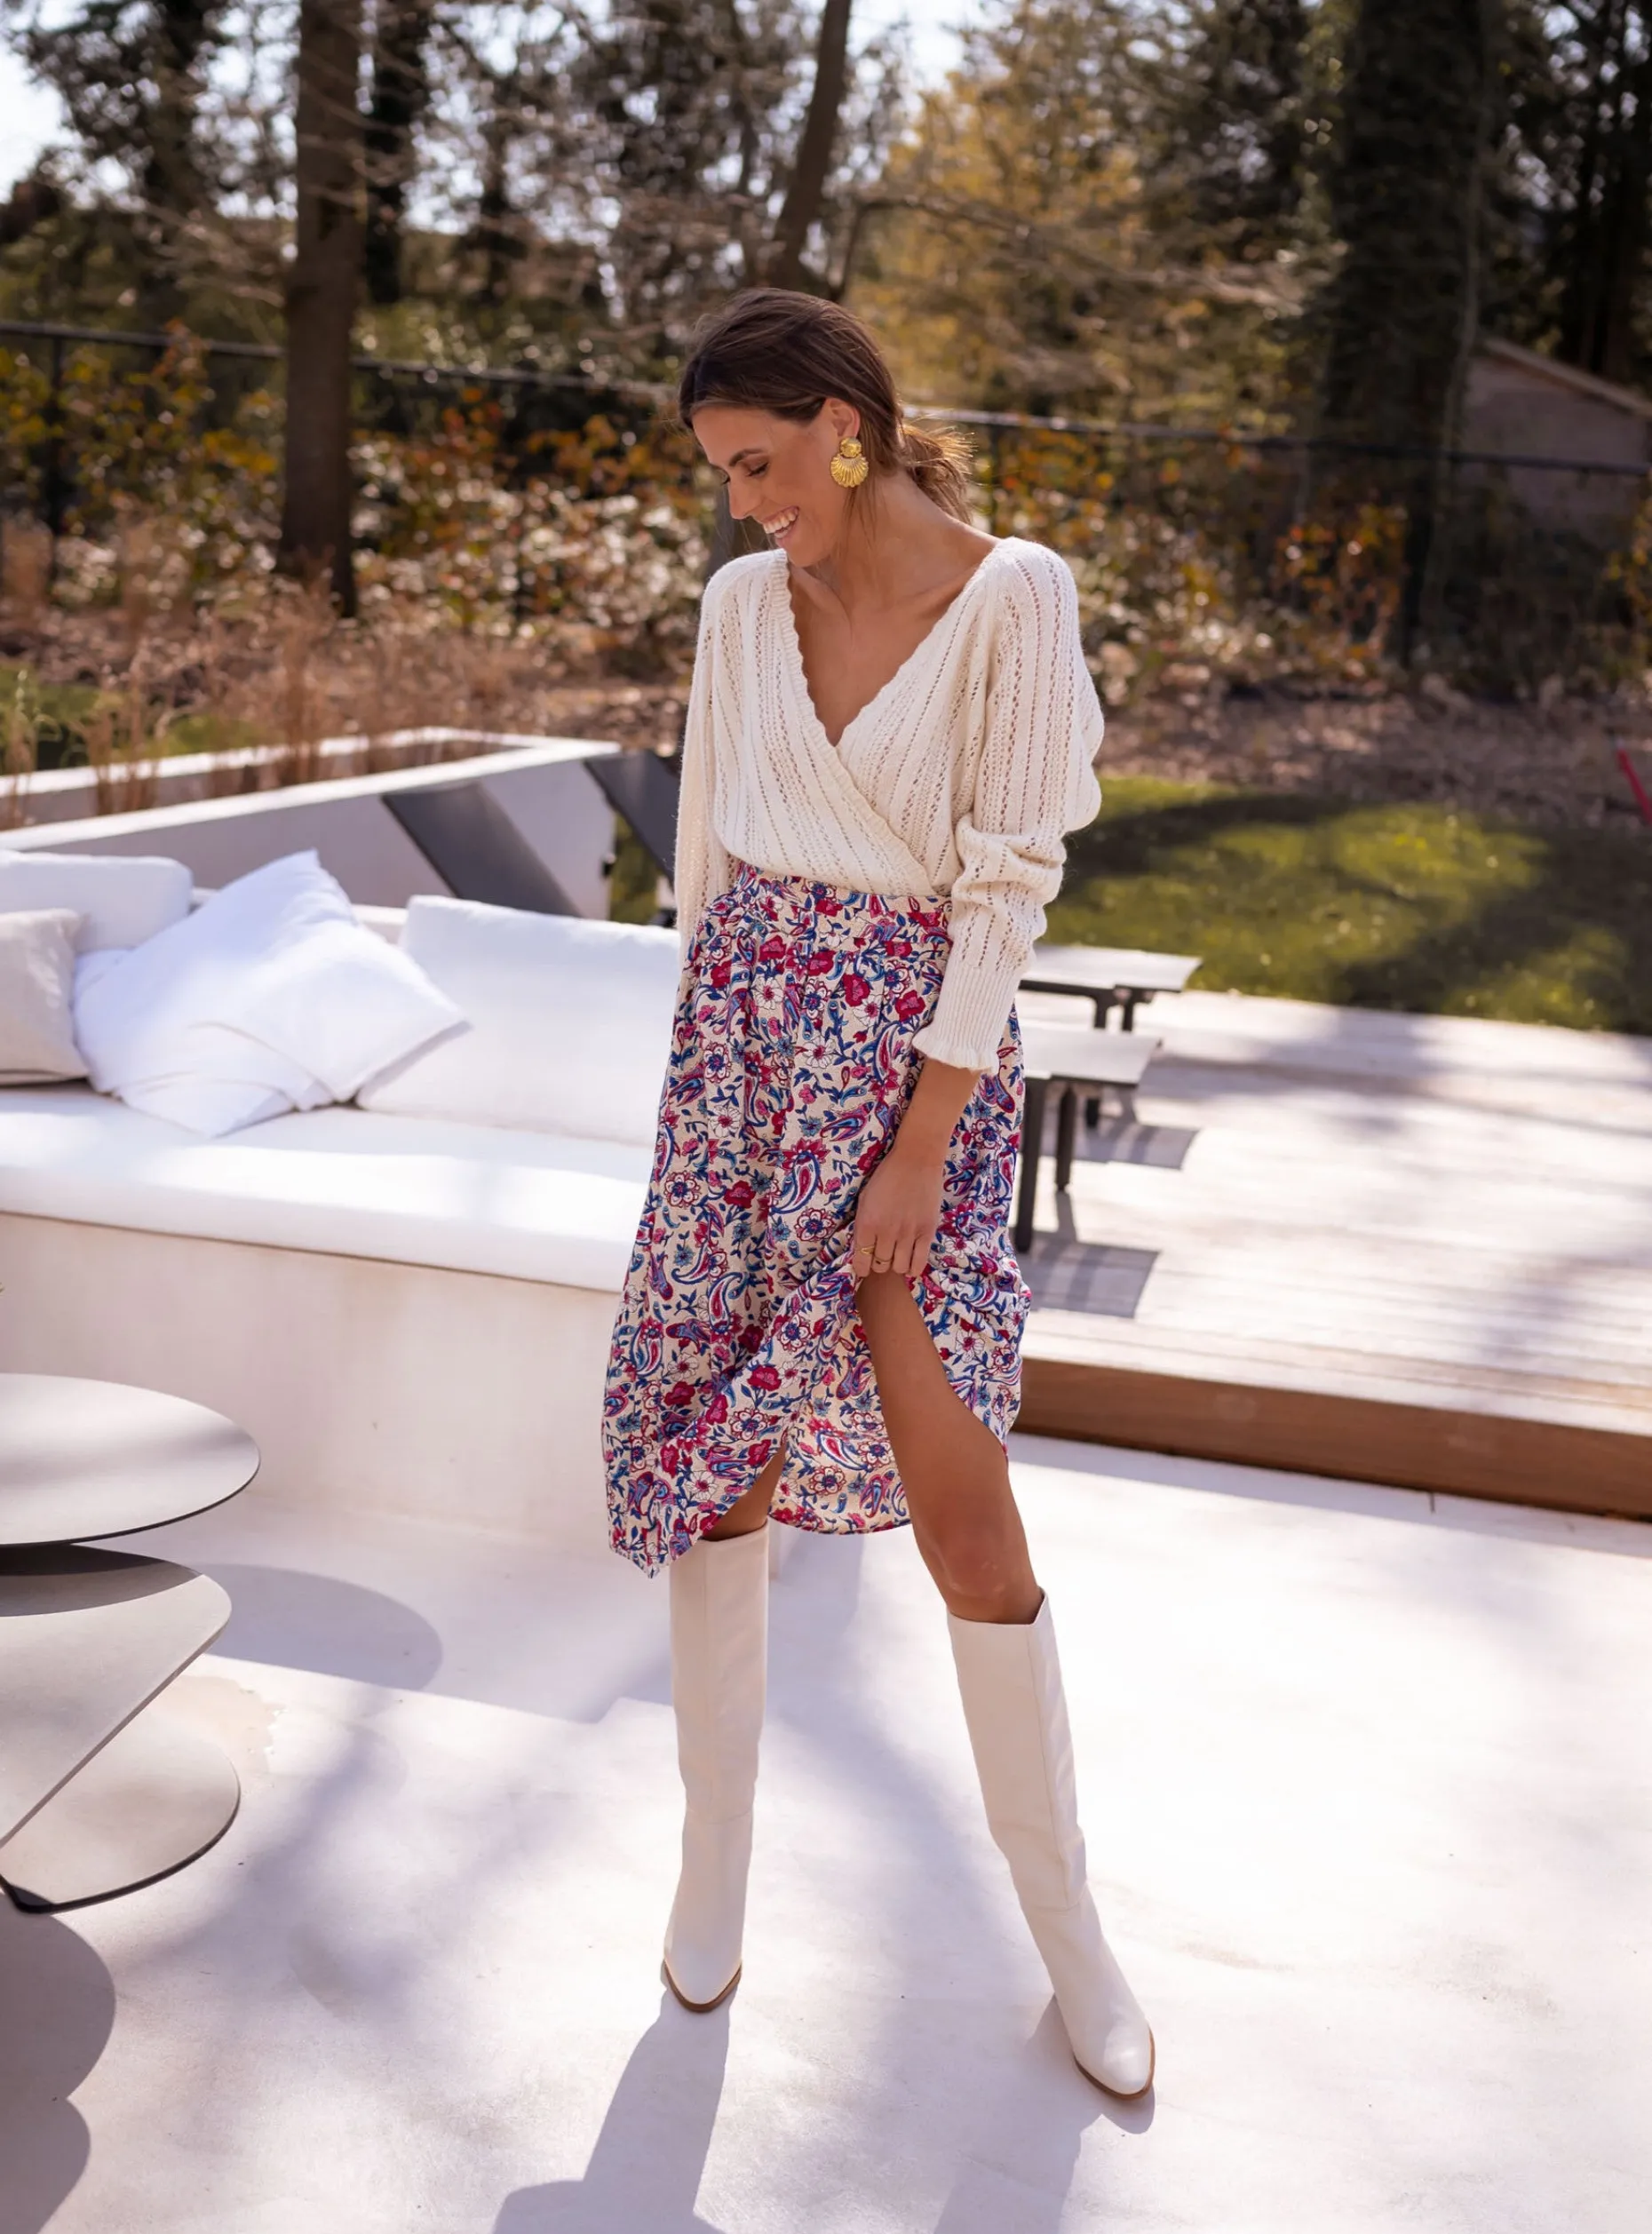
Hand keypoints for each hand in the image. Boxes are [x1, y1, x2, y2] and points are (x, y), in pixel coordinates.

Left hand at [851, 1144, 944, 1282]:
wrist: (916, 1160)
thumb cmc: (886, 1176)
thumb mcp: (864, 1198)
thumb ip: (862, 1225)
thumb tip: (862, 1248)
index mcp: (867, 1223)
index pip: (861, 1261)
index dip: (861, 1269)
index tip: (864, 1268)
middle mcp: (886, 1232)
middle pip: (880, 1265)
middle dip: (878, 1264)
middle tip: (882, 1255)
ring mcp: (908, 1234)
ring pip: (899, 1268)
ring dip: (895, 1265)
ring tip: (897, 1256)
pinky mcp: (927, 1232)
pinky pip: (919, 1264)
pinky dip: (913, 1269)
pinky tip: (910, 1262)